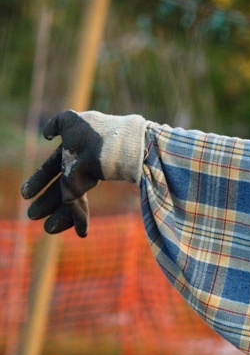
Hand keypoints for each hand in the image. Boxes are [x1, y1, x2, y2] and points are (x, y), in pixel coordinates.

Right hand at [20, 110, 145, 236]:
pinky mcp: (96, 191)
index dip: (39, 180)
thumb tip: (47, 134)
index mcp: (73, 151)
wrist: (120, 143)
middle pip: (61, 188)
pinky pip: (82, 206)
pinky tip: (82, 233)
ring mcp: (88, 178)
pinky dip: (79, 218)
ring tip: (49, 230)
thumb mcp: (71, 121)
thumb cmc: (96, 130)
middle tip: (32, 215)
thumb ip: (57, 124)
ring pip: (71, 199)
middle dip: (47, 201)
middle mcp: (80, 166)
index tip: (24, 194)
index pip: (53, 167)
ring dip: (60, 215)